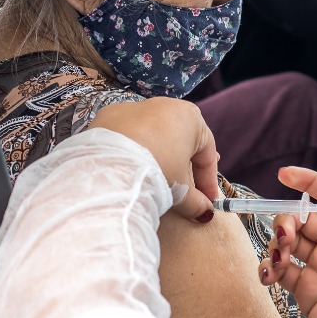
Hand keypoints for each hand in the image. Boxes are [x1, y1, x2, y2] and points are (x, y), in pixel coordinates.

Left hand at [89, 98, 218, 222]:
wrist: (109, 167)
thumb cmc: (156, 173)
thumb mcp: (180, 191)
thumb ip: (196, 201)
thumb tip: (205, 212)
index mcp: (190, 117)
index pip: (206, 153)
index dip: (208, 181)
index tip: (207, 201)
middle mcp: (164, 105)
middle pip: (180, 140)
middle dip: (184, 166)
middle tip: (187, 190)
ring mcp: (134, 106)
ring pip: (153, 135)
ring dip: (157, 156)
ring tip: (156, 179)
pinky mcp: (108, 115)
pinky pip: (127, 134)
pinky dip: (131, 150)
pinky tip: (130, 168)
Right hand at [260, 167, 316, 317]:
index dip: (308, 181)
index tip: (284, 174)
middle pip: (301, 219)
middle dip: (286, 222)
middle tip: (285, 239)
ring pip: (286, 243)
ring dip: (275, 246)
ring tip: (277, 262)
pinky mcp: (305, 290)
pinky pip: (279, 270)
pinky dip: (268, 269)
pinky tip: (268, 275)